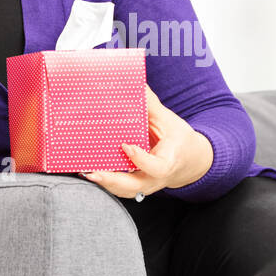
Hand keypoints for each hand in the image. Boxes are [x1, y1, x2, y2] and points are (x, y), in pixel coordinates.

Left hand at [78, 86, 213, 197]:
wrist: (190, 162)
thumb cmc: (179, 140)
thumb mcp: (170, 121)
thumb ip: (152, 106)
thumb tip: (137, 84)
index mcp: (169, 162)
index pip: (156, 167)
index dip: (140, 159)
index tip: (126, 146)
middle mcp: (156, 178)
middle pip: (134, 187)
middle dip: (112, 181)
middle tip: (93, 173)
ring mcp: (145, 185)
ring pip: (124, 191)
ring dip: (104, 184)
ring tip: (85, 172)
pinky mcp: (136, 185)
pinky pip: (120, 188)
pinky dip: (105, 182)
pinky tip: (88, 171)